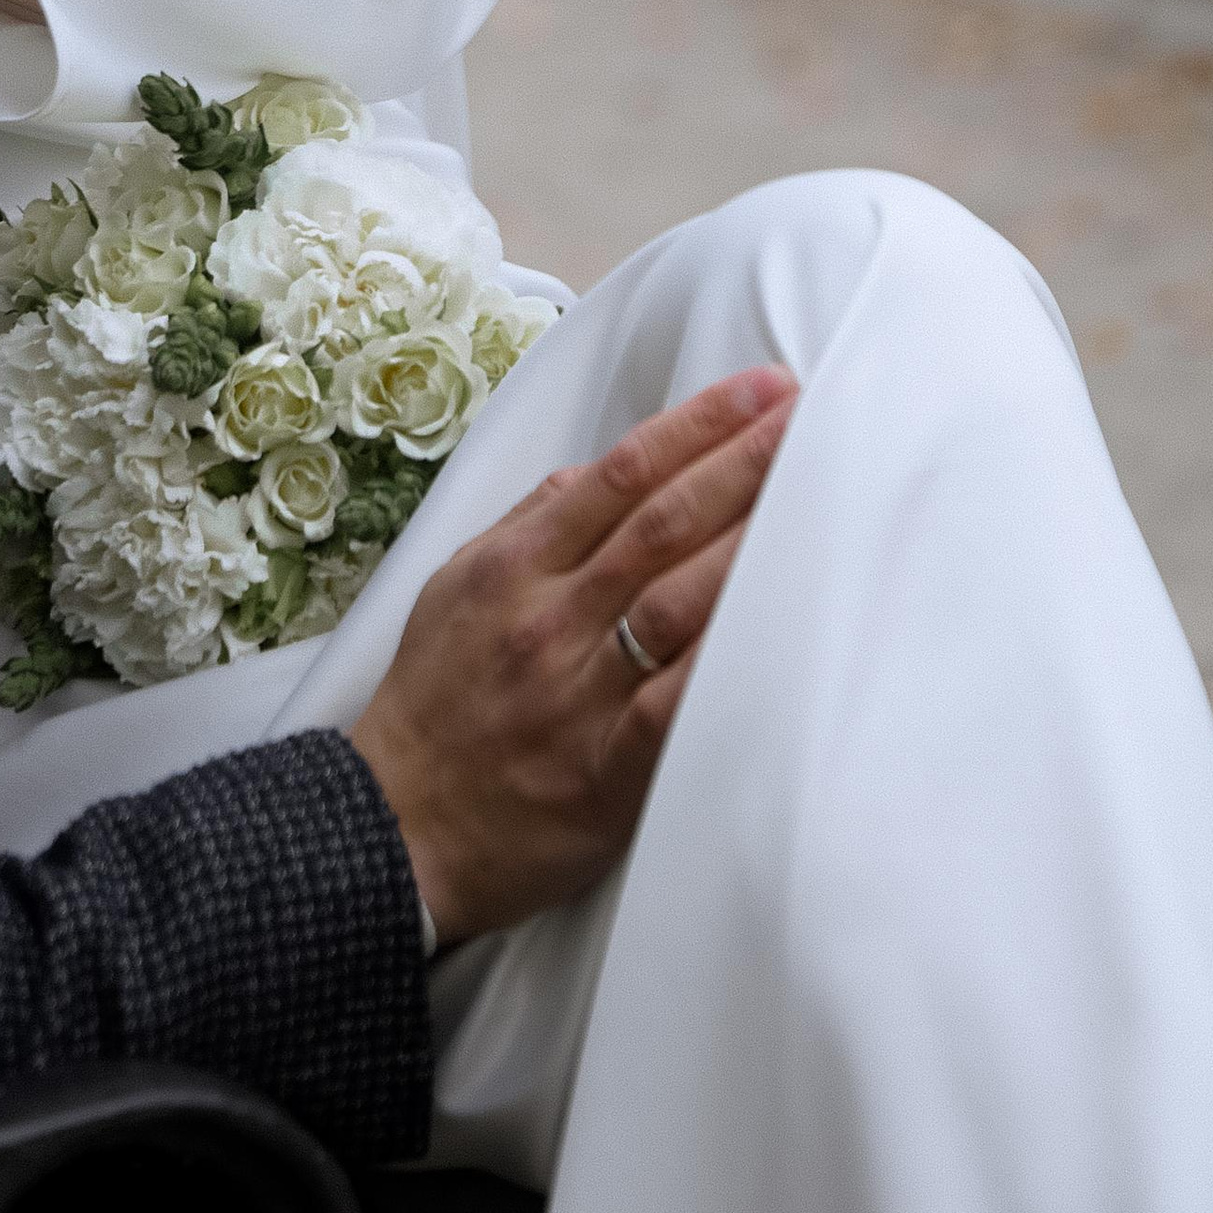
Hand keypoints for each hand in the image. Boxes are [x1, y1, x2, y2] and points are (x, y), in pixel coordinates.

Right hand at [351, 365, 796, 949]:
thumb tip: (607, 470)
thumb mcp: (459, 585)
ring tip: (817, 498)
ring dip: (748, 545)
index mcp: (513, 565)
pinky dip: (722, 667)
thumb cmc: (434, 700)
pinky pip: (672, 710)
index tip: (761, 390)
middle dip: (743, 462)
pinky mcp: (604, 773)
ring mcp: (577, 694)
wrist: (395, 822)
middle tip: (808, 418)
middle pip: (662, 524)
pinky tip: (778, 631)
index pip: (621, 474)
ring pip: (675, 602)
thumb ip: (534, 524)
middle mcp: (547, 617)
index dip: (699, 424)